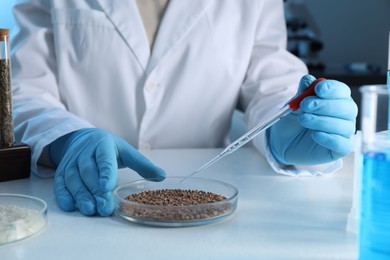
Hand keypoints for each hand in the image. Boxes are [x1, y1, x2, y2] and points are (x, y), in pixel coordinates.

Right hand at [49, 128, 165, 215]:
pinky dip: (64, 195)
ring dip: (81, 196)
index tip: (107, 187)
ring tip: (90, 210)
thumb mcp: (126, 151)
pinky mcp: (62, 171)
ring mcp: (71, 161)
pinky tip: (71, 206)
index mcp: (103, 144)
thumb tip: (162, 176)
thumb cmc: (107, 147)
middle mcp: (85, 152)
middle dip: (95, 191)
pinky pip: (61, 183)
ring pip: (73, 179)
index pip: (104, 159)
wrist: (82, 138)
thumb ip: (142, 164)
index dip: (105, 172)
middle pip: (88, 172)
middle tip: (104, 207)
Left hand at [268, 74, 357, 164]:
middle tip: (305, 105)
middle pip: (347, 107)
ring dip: (321, 121)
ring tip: (303, 119)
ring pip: (343, 125)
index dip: (333, 89)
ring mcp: (344, 133)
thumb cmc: (293, 121)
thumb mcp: (294, 104)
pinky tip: (315, 135)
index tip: (318, 88)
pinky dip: (329, 138)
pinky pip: (342, 144)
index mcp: (336, 100)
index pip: (342, 91)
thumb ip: (302, 92)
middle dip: (325, 105)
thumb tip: (308, 80)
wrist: (283, 141)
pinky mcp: (339, 149)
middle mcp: (344, 115)